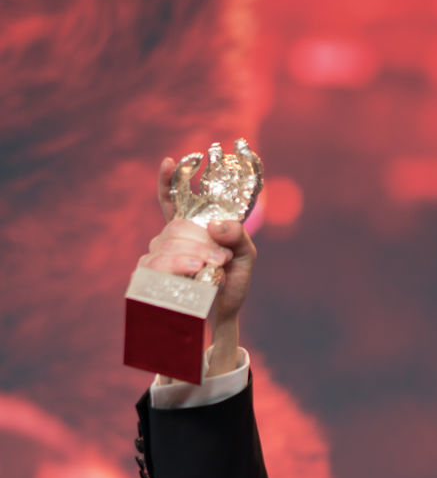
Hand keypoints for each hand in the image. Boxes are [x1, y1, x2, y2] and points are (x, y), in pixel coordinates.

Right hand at [138, 158, 257, 374]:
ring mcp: (156, 258)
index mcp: (190, 228)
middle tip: (222, 258)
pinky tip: (191, 273)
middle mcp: (169, 239)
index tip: (169, 161)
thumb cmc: (232, 282)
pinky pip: (154, 266)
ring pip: (165, 245)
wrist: (224, 315)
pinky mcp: (149, 279)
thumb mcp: (246, 255)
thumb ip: (239, 235)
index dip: (168, 180)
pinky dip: (175, 267)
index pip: (172, 199)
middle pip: (176, 227)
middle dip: (200, 240)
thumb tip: (215, 226)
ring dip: (192, 255)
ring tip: (211, 268)